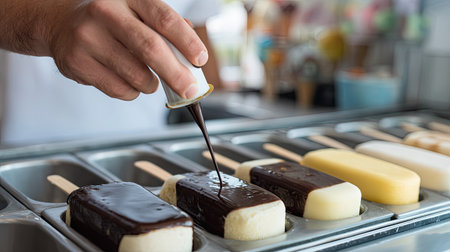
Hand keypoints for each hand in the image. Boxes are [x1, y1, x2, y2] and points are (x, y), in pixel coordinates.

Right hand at [48, 0, 207, 99]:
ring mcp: (88, 38)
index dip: (187, 41)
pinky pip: (118, 89)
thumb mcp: (136, 11)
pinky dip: (132, 92)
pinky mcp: (77, 63)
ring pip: (136, 75)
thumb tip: (193, 56)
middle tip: (190, 89)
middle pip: (151, 49)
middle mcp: (106, 13)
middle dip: (176, 74)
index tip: (201, 60)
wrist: (59, 22)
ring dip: (152, 85)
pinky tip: (128, 81)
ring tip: (151, 81)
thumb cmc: (110, 20)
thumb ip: (165, 27)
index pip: (164, 19)